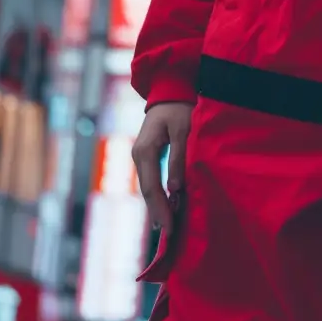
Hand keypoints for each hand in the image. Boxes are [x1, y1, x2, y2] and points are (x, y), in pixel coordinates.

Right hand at [131, 100, 194, 248]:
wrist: (170, 86)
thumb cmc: (179, 106)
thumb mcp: (183, 129)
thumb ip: (179, 157)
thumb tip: (175, 189)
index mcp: (144, 150)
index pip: (151, 187)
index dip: (160, 209)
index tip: (169, 227)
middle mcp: (138, 156)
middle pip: (147, 191)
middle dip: (158, 212)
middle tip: (169, 234)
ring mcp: (141, 156)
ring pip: (148, 187)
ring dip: (158, 205)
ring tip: (168, 226)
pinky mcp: (147, 155)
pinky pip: (152, 179)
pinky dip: (159, 194)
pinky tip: (166, 206)